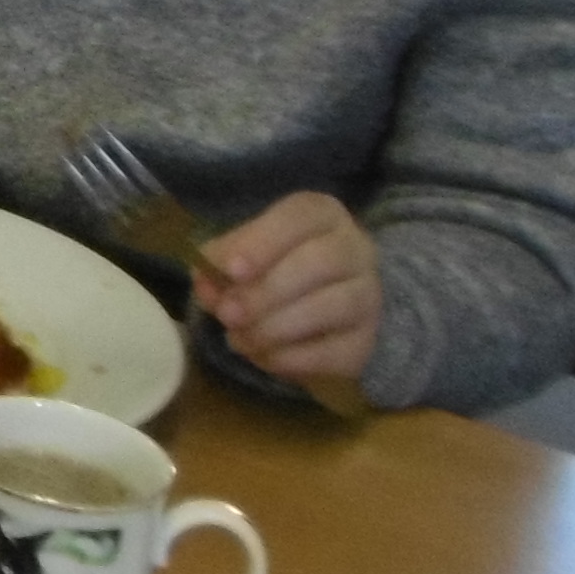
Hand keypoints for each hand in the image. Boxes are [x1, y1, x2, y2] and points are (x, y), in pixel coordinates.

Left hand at [193, 189, 380, 389]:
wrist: (320, 314)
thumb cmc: (274, 268)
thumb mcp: (245, 254)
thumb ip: (223, 262)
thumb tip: (206, 282)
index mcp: (322, 215)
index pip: (300, 216)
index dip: (264, 243)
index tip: (232, 270)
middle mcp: (355, 250)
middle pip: (320, 262)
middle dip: (267, 291)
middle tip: (228, 314)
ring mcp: (368, 297)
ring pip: (333, 306)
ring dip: (276, 327)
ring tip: (239, 338)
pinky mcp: (366, 342)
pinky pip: (335, 351)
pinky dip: (292, 358)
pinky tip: (264, 356)